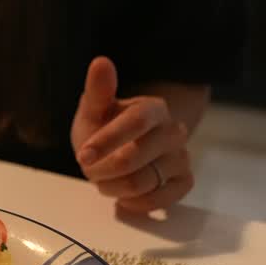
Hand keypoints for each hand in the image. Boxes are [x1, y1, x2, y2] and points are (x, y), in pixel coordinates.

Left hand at [71, 57, 193, 212]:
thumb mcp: (94, 109)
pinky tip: (123, 198)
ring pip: (145, 182)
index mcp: (154, 108)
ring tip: (103, 181)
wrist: (121, 148)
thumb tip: (101, 62)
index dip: (106, 141)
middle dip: (104, 169)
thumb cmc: (104, 126)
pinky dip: (137, 203)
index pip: (136, 122)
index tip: (82, 155)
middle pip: (136, 158)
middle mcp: (173, 132)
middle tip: (89, 169)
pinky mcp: (183, 181)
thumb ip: (98, 90)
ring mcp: (180, 157)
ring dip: (114, 187)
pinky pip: (163, 200)